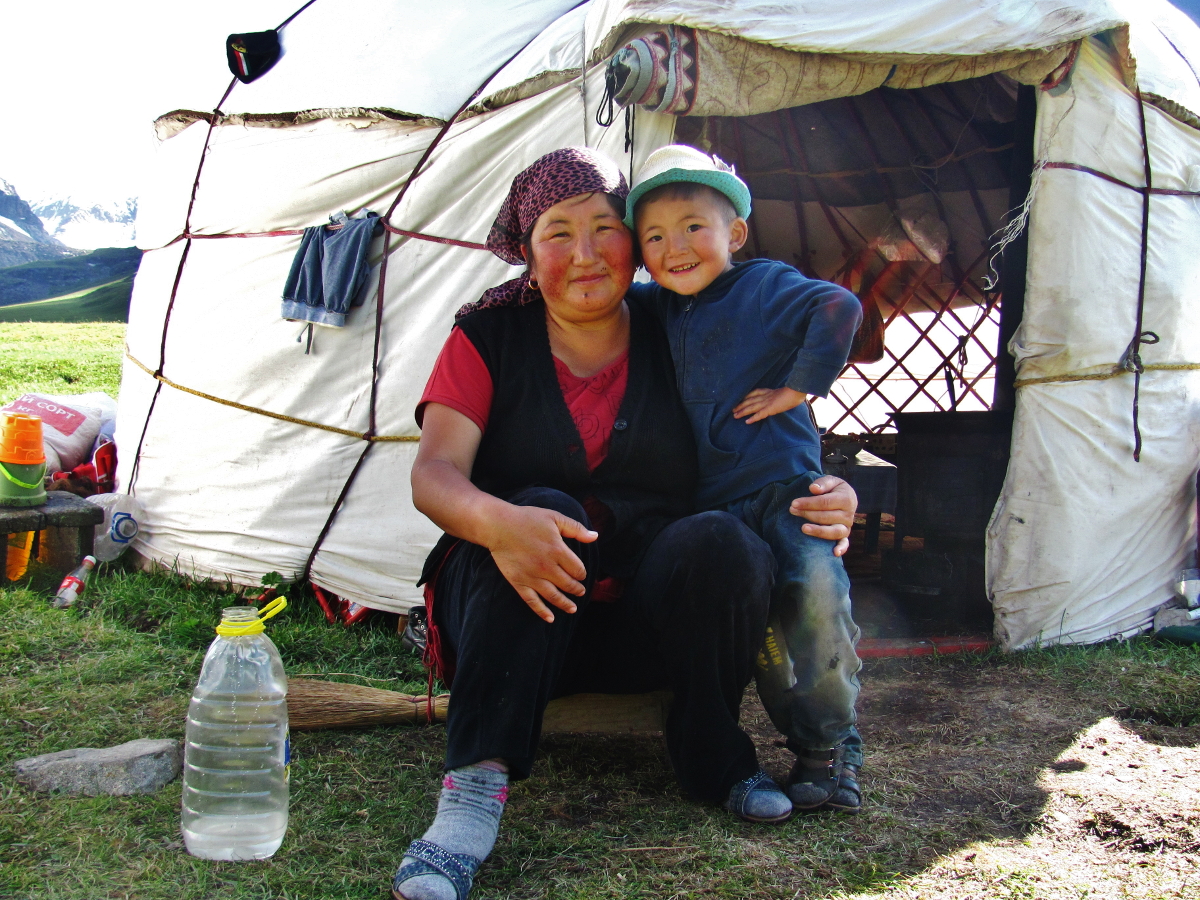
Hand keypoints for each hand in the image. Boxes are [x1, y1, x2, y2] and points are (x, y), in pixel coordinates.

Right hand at [487, 505, 597, 622]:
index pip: (577, 569)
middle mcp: (547, 567)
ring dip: (565, 604)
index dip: (582, 573)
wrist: (498, 525)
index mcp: (558, 550)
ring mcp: (532, 576)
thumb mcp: (554, 517)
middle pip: (568, 584)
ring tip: (572, 608)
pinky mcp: (519, 582)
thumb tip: (595, 536)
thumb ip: (576, 528)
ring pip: (553, 596)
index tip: (581, 574)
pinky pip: (532, 601)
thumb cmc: (527, 519)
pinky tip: (550, 618)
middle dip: (577, 589)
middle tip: (580, 591)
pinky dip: (542, 611)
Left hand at [733, 387, 807, 423]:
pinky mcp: (770, 409)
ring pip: (751, 407)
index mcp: (769, 391)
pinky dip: (753, 418)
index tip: (739, 399)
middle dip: (740, 405)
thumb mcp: (784, 392)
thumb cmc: (794, 391)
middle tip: (732, 409)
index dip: (746, 397)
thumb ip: (779, 395)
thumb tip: (779, 399)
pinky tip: (747, 422)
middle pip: (749, 400)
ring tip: (735, 416)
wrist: (796, 390)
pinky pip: (760, 414)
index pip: (754, 393)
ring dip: (743, 411)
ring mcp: (767, 402)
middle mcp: (765, 396)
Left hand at [790, 476, 857, 556]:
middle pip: (826, 517)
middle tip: (792, 510)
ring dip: (818, 531)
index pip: (825, 502)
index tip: (794, 503)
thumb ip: (823, 483)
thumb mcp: (831, 481)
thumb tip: (813, 489)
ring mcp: (847, 526)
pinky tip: (834, 553)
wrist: (844, 497)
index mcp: (847, 499)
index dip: (808, 503)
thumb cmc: (834, 489)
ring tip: (803, 528)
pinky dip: (842, 548)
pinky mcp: (845, 535)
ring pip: (834, 531)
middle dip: (807, 514)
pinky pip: (845, 543)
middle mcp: (849, 514)